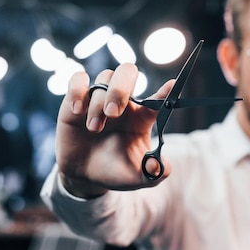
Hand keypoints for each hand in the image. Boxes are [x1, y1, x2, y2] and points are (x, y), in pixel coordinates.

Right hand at [55, 62, 173, 197]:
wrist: (86, 176)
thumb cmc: (116, 171)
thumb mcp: (138, 177)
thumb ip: (153, 173)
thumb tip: (157, 166)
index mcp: (142, 116)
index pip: (158, 98)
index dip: (165, 91)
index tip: (172, 86)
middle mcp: (123, 102)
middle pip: (128, 71)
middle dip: (121, 89)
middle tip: (113, 113)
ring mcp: (100, 98)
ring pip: (104, 78)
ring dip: (98, 102)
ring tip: (94, 129)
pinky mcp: (76, 100)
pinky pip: (78, 79)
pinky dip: (77, 90)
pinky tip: (77, 110)